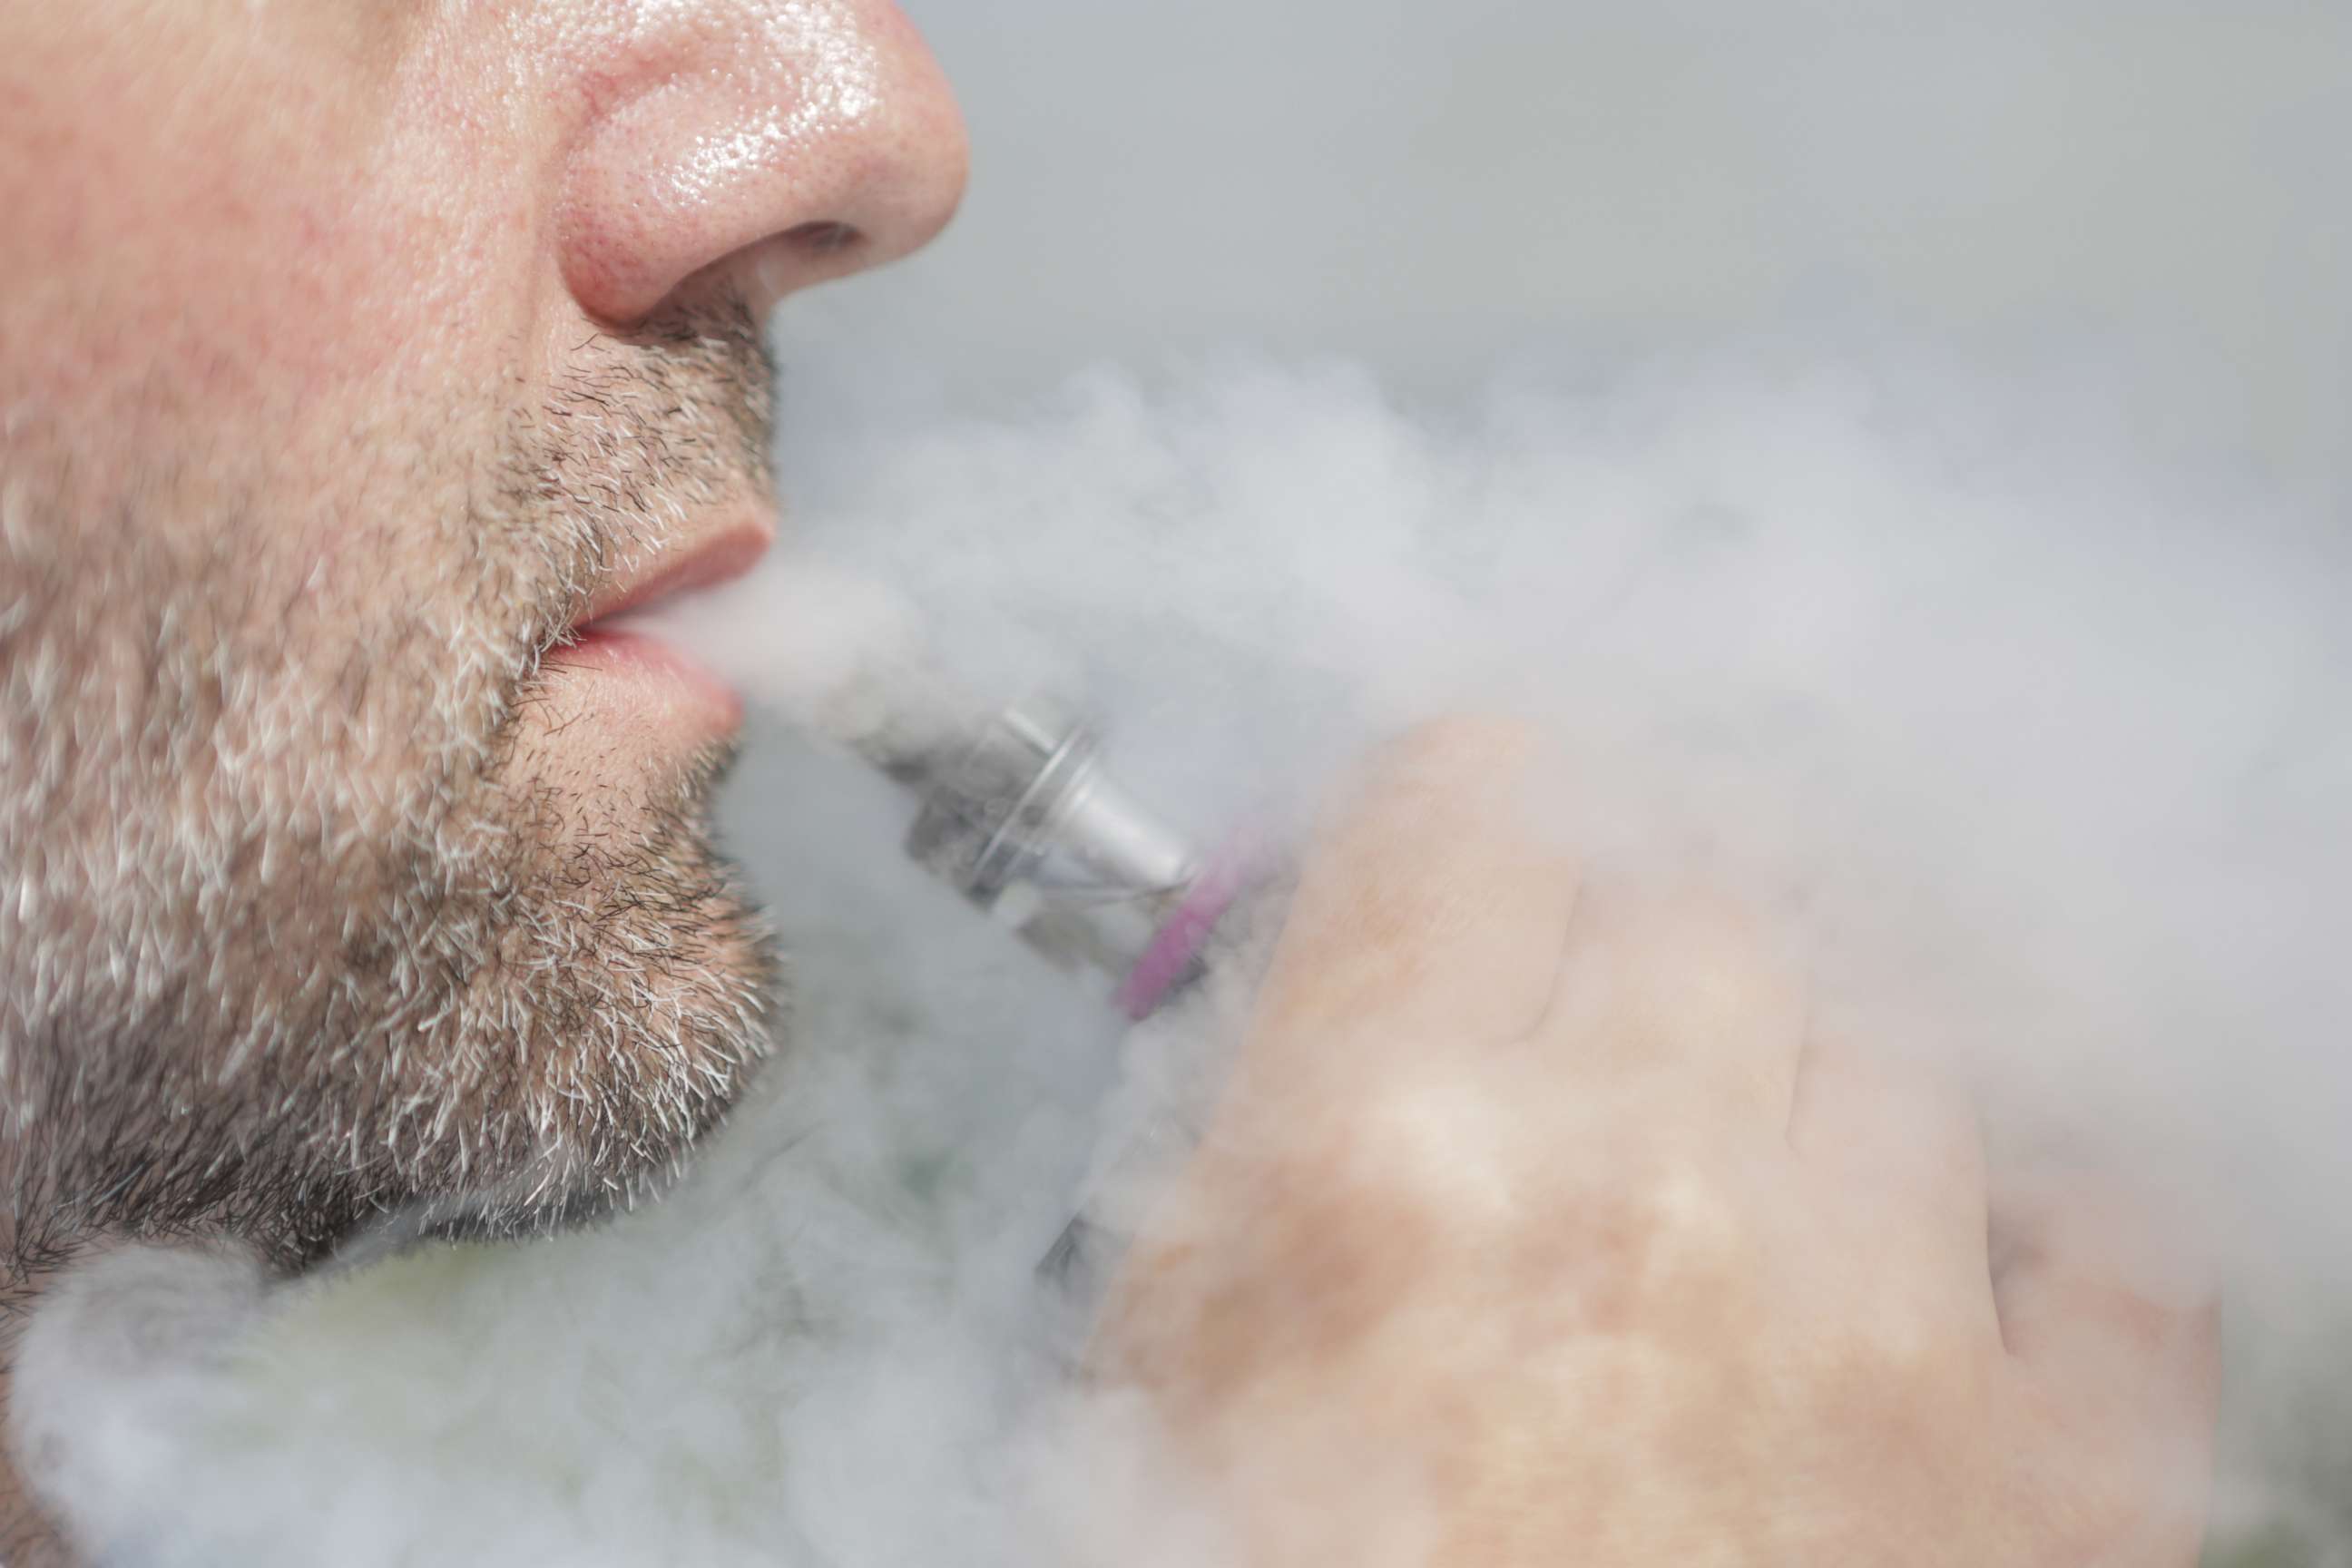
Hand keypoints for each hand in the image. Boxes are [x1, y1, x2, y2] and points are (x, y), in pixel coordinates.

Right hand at [1095, 721, 2217, 1565]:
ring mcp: (1887, 1320)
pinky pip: (2109, 1222)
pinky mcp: (2071, 1472)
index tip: (1476, 870)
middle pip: (1705, 900)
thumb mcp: (1174, 1374)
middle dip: (1639, 974)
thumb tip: (1349, 972)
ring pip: (1902, 1033)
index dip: (1470, 825)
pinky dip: (2031, 1227)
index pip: (1478, 795)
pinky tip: (1931, 1285)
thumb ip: (1257, 1134)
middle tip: (1594, 1088)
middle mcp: (1651, 1188)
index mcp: (1391, 1154)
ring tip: (1742, 1230)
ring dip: (1817, 1102)